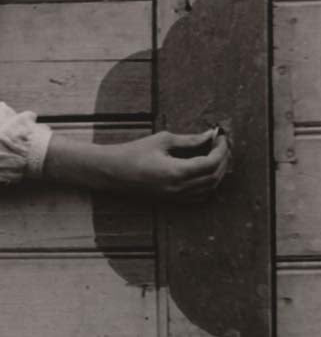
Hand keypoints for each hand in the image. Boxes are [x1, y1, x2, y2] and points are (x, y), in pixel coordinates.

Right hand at [44, 128, 230, 199]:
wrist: (113, 171)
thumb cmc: (134, 152)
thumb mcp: (161, 140)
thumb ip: (188, 140)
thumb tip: (208, 136)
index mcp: (177, 172)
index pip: (211, 163)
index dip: (221, 149)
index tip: (222, 136)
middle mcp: (180, 188)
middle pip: (214, 177)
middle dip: (223, 159)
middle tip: (222, 143)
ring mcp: (177, 197)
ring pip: (210, 188)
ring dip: (218, 171)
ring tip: (217, 154)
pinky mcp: (173, 200)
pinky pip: (200, 196)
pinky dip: (209, 183)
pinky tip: (206, 170)